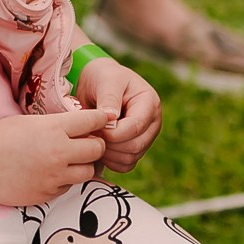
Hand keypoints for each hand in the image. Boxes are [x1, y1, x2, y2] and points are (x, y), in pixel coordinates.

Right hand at [0, 109, 110, 205]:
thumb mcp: (29, 121)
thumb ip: (55, 124)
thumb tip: (78, 124)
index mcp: (54, 128)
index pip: (93, 121)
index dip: (100, 119)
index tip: (101, 120)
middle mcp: (59, 152)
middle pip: (97, 148)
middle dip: (95, 144)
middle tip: (86, 142)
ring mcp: (55, 176)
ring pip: (89, 171)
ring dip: (84, 165)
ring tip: (71, 160)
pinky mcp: (48, 194)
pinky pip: (69, 186)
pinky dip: (66, 180)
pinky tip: (52, 173)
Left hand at [75, 56, 161, 172]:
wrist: (98, 84)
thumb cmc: (103, 78)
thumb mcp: (106, 81)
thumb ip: (109, 99)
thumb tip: (111, 118)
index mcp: (150, 103)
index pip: (136, 127)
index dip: (114, 132)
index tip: (96, 127)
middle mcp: (152, 123)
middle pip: (134, 146)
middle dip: (109, 143)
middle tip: (92, 132)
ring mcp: (145, 139)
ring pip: (129, 159)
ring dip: (107, 153)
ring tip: (93, 136)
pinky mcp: (135, 150)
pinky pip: (124, 166)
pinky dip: (109, 161)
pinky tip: (98, 145)